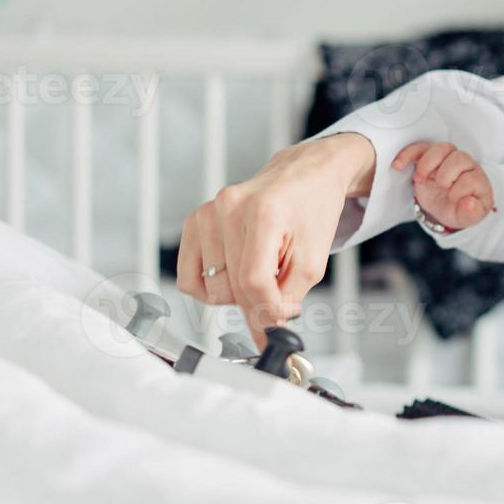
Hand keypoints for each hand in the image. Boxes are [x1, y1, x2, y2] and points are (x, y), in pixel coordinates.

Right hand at [175, 132, 374, 350]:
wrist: (306, 175)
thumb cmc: (312, 210)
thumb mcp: (314, 258)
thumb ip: (289, 296)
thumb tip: (266, 328)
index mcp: (263, 213)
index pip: (253, 281)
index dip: (267, 310)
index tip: (278, 324)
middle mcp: (229, 208)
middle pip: (232, 288)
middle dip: (258, 302)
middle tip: (279, 293)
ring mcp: (208, 212)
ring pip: (210, 288)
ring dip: (236, 293)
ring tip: (261, 270)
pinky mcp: (195, 220)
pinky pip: (189, 277)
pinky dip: (211, 286)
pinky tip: (235, 272)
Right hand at [391, 141, 495, 230]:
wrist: (447, 206)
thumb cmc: (460, 209)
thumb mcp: (469, 217)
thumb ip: (472, 213)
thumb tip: (469, 204)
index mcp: (477, 180)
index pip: (472, 178)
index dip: (461, 189)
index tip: (453, 199)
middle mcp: (465, 166)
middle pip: (458, 157)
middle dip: (446, 174)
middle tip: (440, 187)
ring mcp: (446, 160)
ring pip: (441, 149)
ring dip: (428, 163)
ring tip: (420, 180)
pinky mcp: (429, 159)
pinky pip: (419, 149)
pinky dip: (408, 154)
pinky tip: (399, 165)